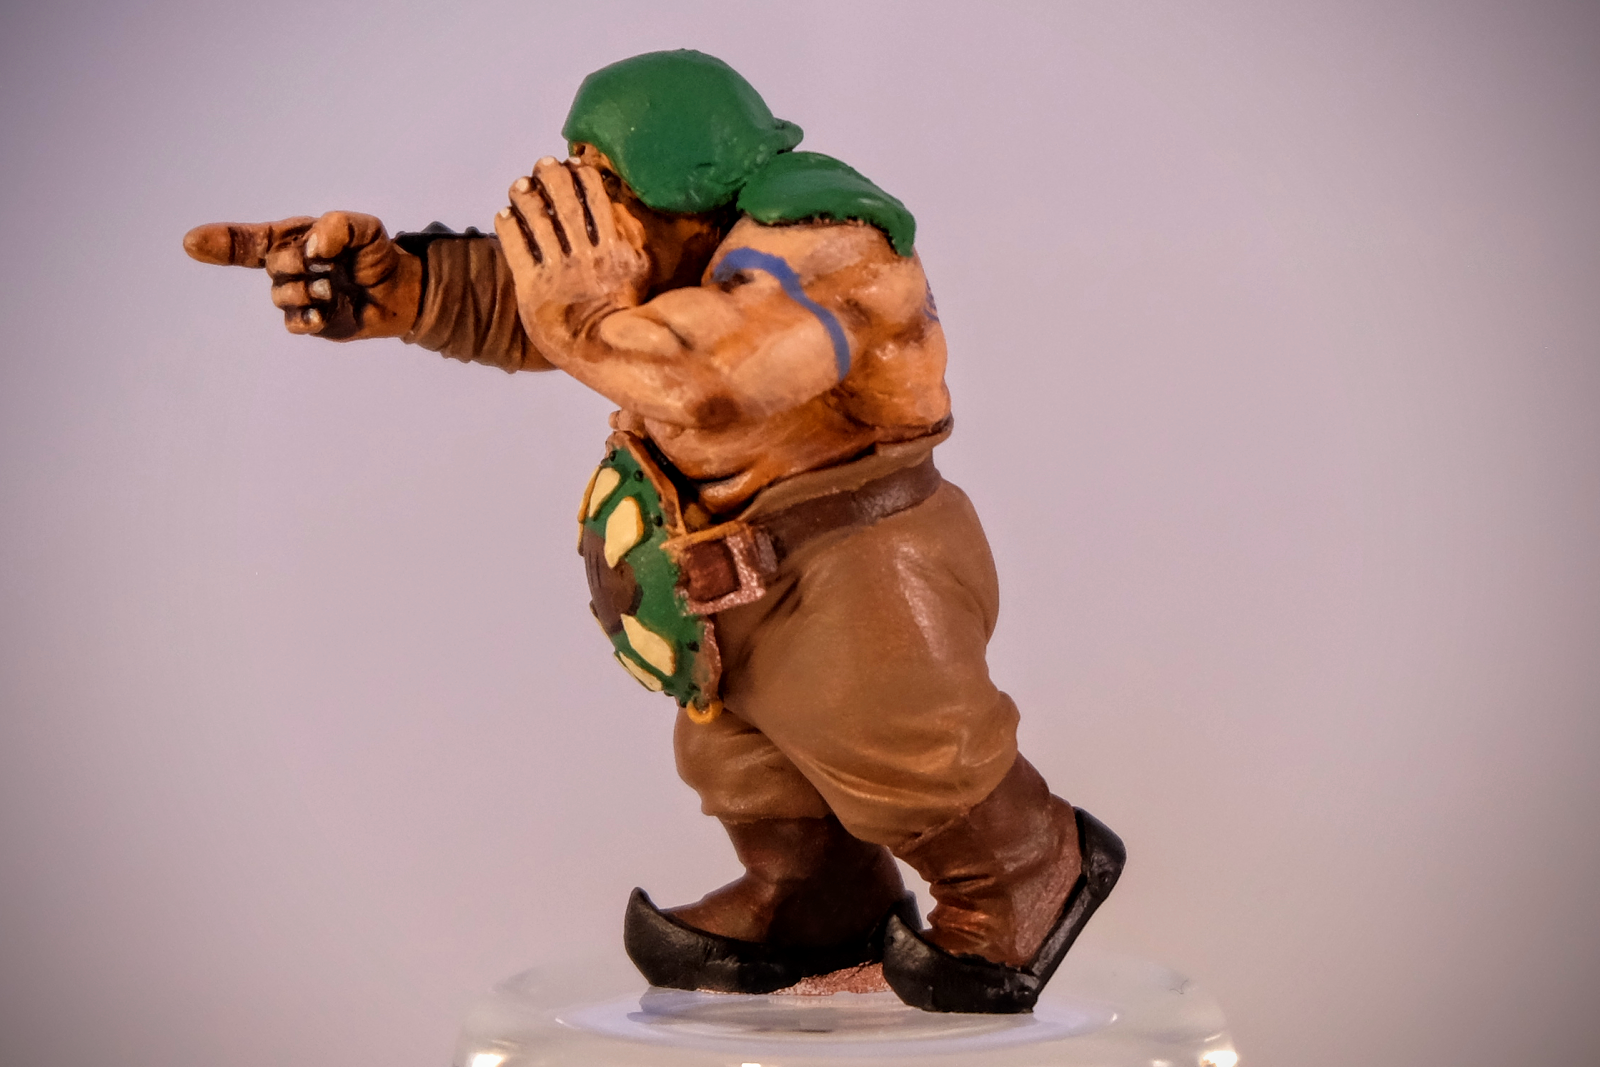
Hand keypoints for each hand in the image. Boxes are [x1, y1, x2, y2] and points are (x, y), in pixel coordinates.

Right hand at [183, 212, 421, 340]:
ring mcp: (296, 296)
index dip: (220, 241)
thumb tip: (313, 247)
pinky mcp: (310, 322)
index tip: (191, 242)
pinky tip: (322, 315)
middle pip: (273, 266)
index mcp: (291, 239)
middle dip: (299, 263)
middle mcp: (287, 267)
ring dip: (309, 291)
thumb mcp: (365, 228)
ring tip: (333, 287)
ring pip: (283, 296)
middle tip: (328, 264)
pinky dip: (306, 319)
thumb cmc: (375, 255)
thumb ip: (339, 226)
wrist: (399, 291)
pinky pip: (293, 324)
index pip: (248, 241)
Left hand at [493, 157, 649, 358]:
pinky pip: (514, 247)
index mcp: (614, 249)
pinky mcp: (531, 287)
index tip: (570, 163)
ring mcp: (557, 272)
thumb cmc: (620, 310)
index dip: (579, 173)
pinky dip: (508, 225)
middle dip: (550, 176)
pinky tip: (504, 215)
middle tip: (542, 165)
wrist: (598, 351)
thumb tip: (615, 204)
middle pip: (563, 201)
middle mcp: (585, 257)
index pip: (594, 197)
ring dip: (525, 195)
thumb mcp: (639, 272)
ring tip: (520, 186)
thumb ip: (631, 236)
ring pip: (536, 219)